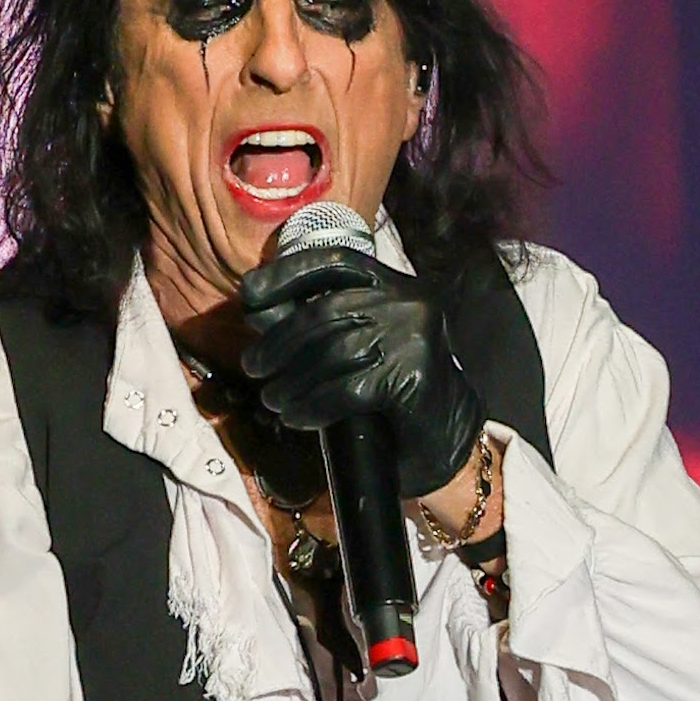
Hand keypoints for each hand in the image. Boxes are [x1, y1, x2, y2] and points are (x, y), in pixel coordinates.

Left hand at [238, 247, 483, 499]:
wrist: (449, 438)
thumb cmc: (394, 389)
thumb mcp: (360, 342)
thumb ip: (318, 323)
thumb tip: (257, 312)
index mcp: (395, 283)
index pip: (335, 262)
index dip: (287, 272)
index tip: (250, 292)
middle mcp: (408, 301)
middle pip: (324, 311)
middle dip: (279, 340)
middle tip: (253, 366)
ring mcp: (413, 337)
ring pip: (331, 352)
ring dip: (291, 380)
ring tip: (272, 398)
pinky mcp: (413, 376)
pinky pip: (346, 390)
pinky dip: (312, 406)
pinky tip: (296, 417)